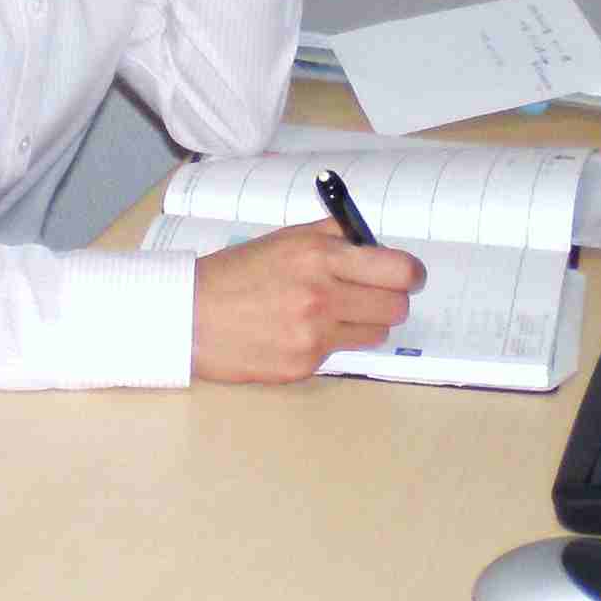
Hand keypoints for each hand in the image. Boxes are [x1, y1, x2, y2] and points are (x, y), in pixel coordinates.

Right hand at [190, 221, 427, 383]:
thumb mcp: (283, 239)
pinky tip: (297, 331)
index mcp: (318, 255)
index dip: (409, 274)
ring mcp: (314, 334)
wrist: (190, 315)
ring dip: (362, 323)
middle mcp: (321, 295)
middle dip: (389, 299)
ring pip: (375, 333)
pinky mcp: (305, 364)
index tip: (407, 276)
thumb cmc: (234, 273)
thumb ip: (331, 236)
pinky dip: (328, 342)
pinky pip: (340, 353)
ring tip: (330, 313)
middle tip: (372, 295)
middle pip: (395, 306)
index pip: (397, 269)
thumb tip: (372, 242)